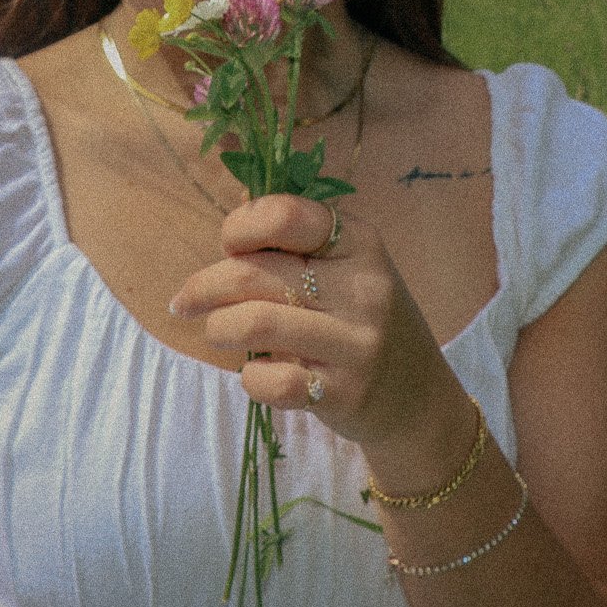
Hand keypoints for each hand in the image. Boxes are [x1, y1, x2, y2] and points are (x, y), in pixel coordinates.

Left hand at [168, 194, 468, 452]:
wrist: (419, 400)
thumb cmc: (362, 322)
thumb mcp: (347, 269)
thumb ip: (295, 242)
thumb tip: (234, 207)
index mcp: (360, 244)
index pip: (286, 215)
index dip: (241, 226)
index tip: (229, 245)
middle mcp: (363, 289)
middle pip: (254, 273)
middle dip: (204, 286)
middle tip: (186, 301)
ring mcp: (358, 344)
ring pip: (256, 324)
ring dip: (219, 328)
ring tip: (216, 332)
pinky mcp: (346, 394)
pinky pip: (274, 381)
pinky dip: (250, 377)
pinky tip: (255, 373)